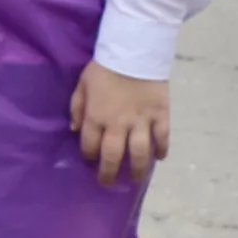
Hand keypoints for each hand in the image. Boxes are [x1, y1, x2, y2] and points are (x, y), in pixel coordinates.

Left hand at [66, 64, 171, 185]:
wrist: (133, 54)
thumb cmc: (103, 69)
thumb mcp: (81, 85)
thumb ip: (76, 108)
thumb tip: (74, 129)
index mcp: (96, 117)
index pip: (90, 145)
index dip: (90, 156)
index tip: (91, 162)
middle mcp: (118, 124)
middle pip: (114, 156)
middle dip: (109, 173)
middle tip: (109, 184)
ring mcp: (142, 122)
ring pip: (140, 153)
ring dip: (137, 170)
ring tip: (135, 179)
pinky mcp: (161, 116)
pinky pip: (163, 138)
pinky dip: (162, 150)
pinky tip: (159, 158)